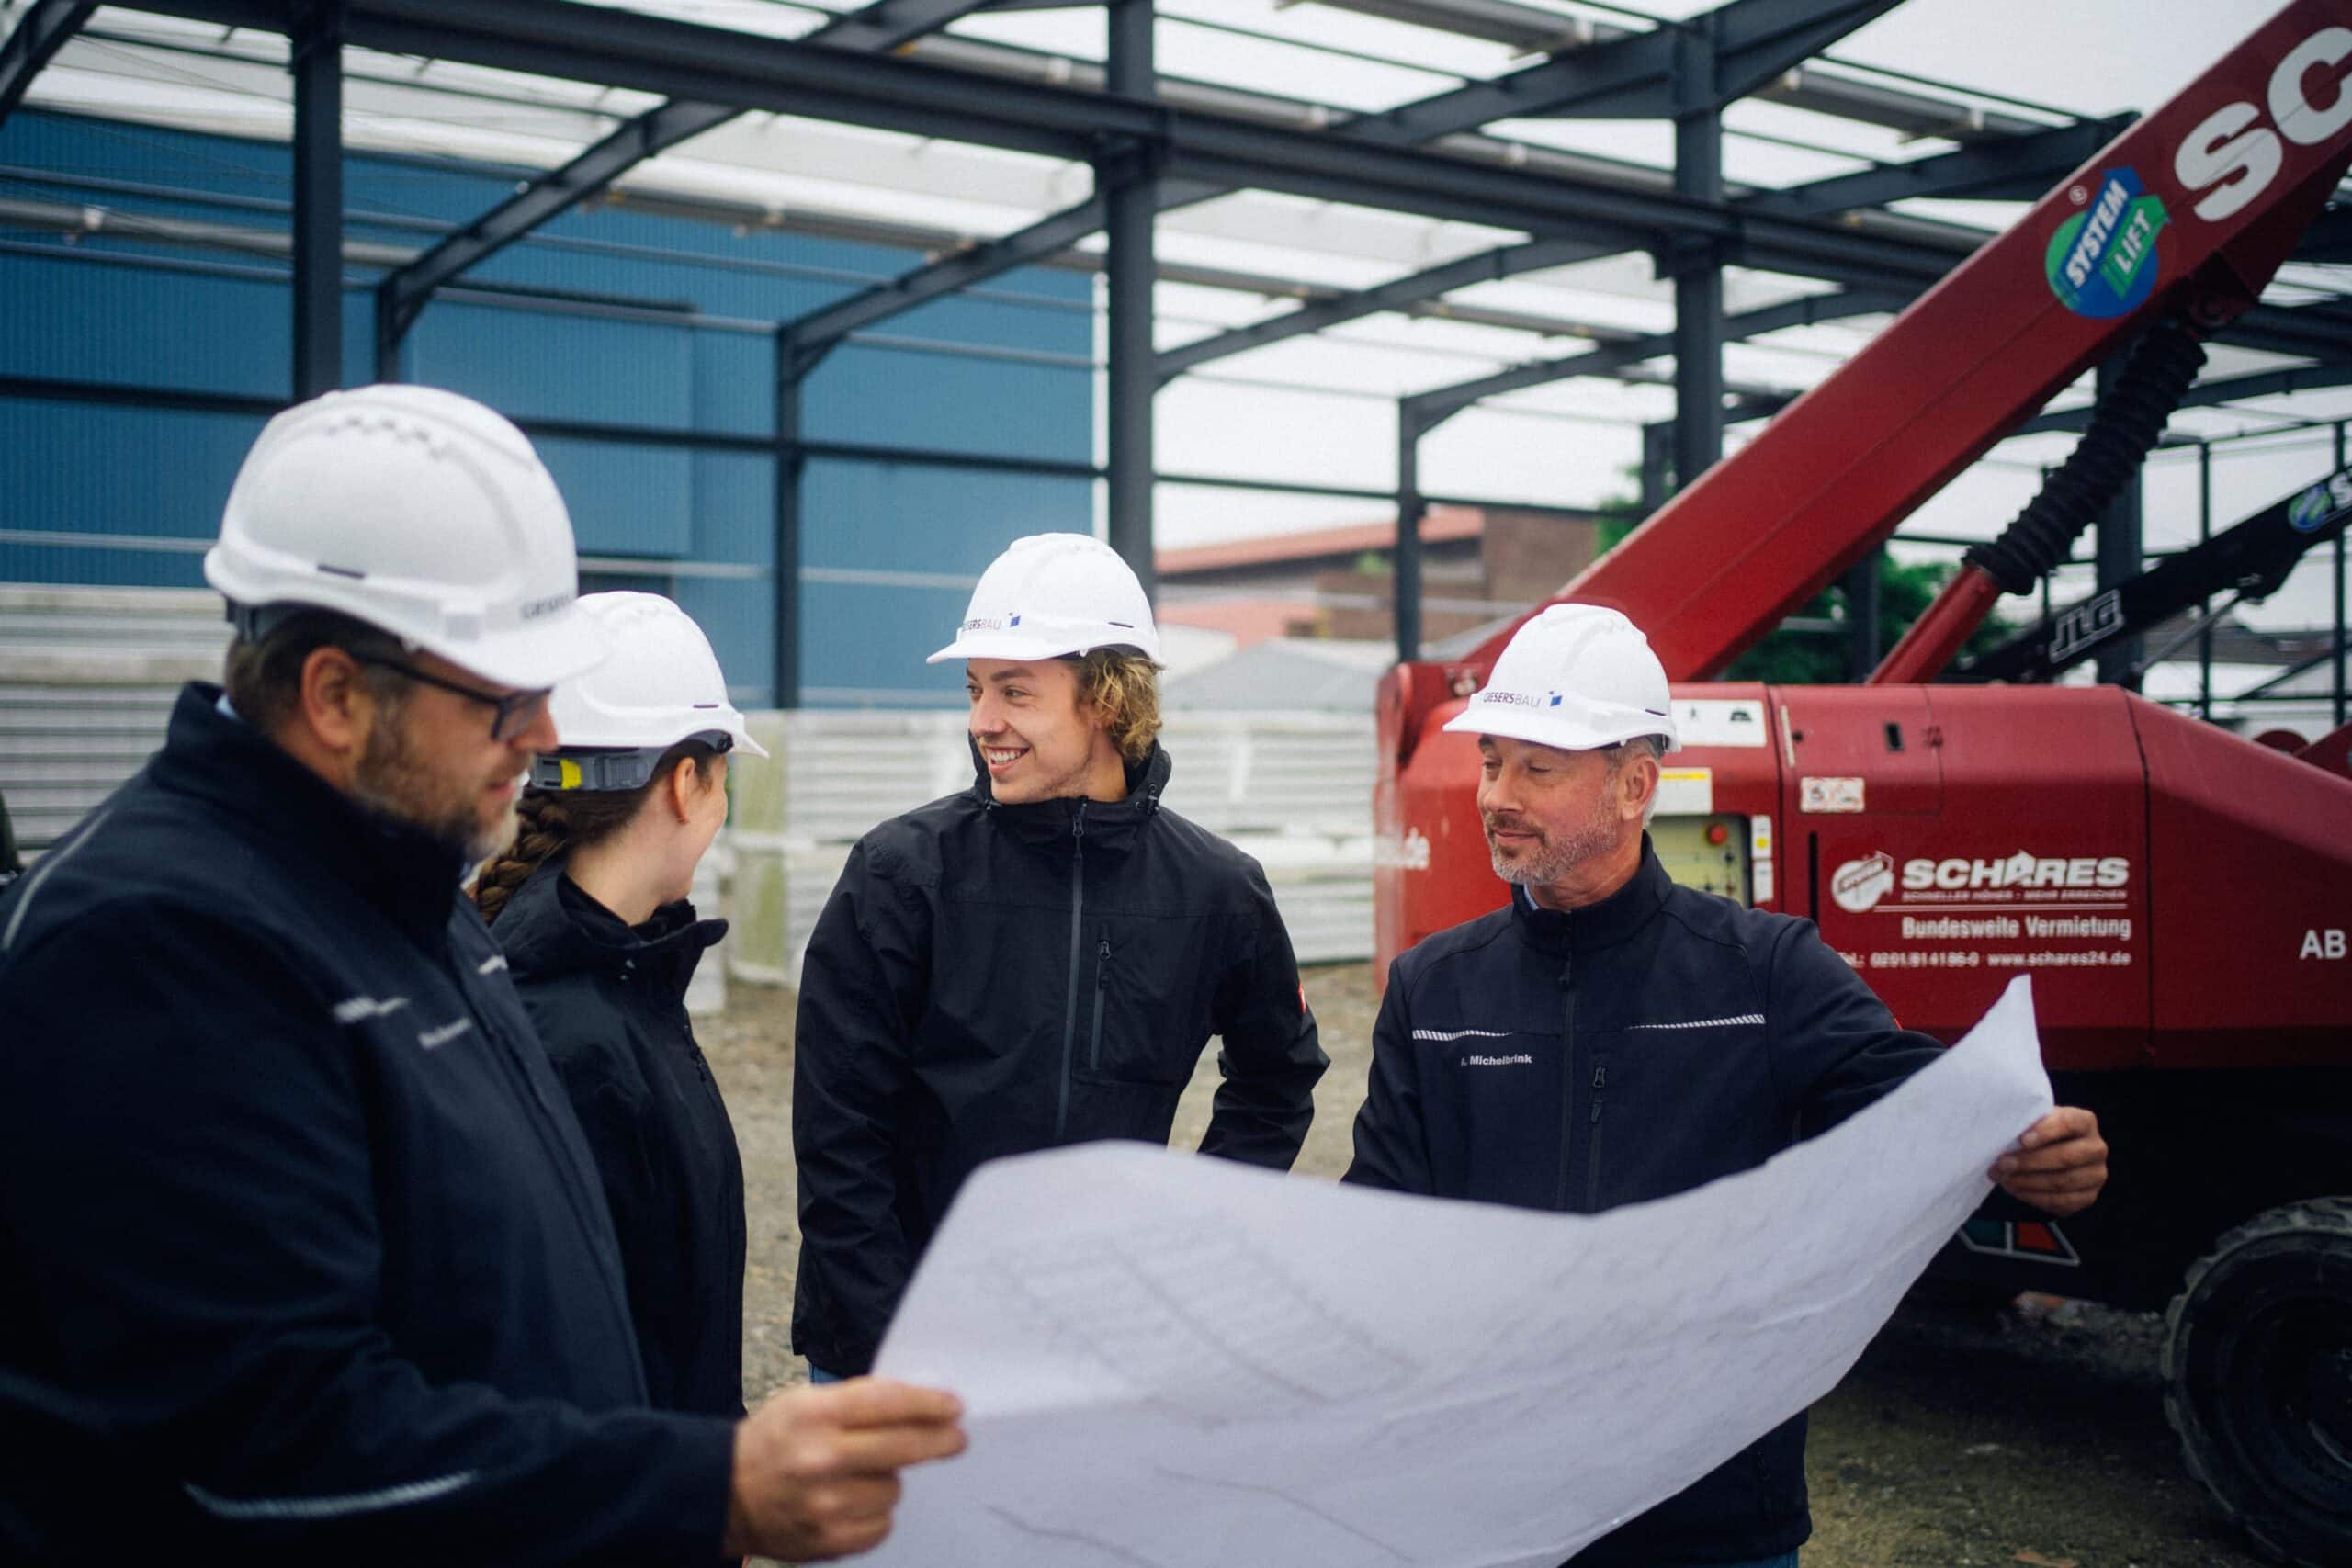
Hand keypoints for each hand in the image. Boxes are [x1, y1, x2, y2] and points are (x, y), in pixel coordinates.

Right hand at [724, 1378, 966, 1560]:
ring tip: (863, 1476)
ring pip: (894, 1490)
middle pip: (903, 1447)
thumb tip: (918, 1405)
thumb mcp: (805, 1401)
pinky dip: (875, 1514)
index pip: (889, 1403)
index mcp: (818, 1415)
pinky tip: (855, 1503)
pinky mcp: (828, 1541)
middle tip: (956, 1439)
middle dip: (938, 1441)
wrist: (724, 1493)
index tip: (954, 1407)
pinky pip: (881, 1526)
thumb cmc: (773, 1440)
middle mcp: (822, 1459)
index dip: (929, 1404)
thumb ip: (858, 1401)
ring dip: (889, 1481)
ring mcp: (826, 1504)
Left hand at [1991, 1106, 2107, 1216]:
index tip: (2022, 1140)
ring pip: (2062, 1182)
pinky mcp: (2088, 1196)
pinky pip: (2062, 1202)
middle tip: (2003, 1164)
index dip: (2046, 1132)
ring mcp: (2095, 1174)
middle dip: (2030, 1162)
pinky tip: (2017, 1190)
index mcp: (2085, 1122)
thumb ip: (2026, 1123)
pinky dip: (2035, 1197)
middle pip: (2066, 1157)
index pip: (2069, 1123)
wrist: (2049, 1153)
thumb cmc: (2038, 1133)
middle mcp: (2096, 1148)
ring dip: (2029, 1182)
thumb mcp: (2034, 1121)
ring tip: (2005, 1179)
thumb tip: (2006, 1134)